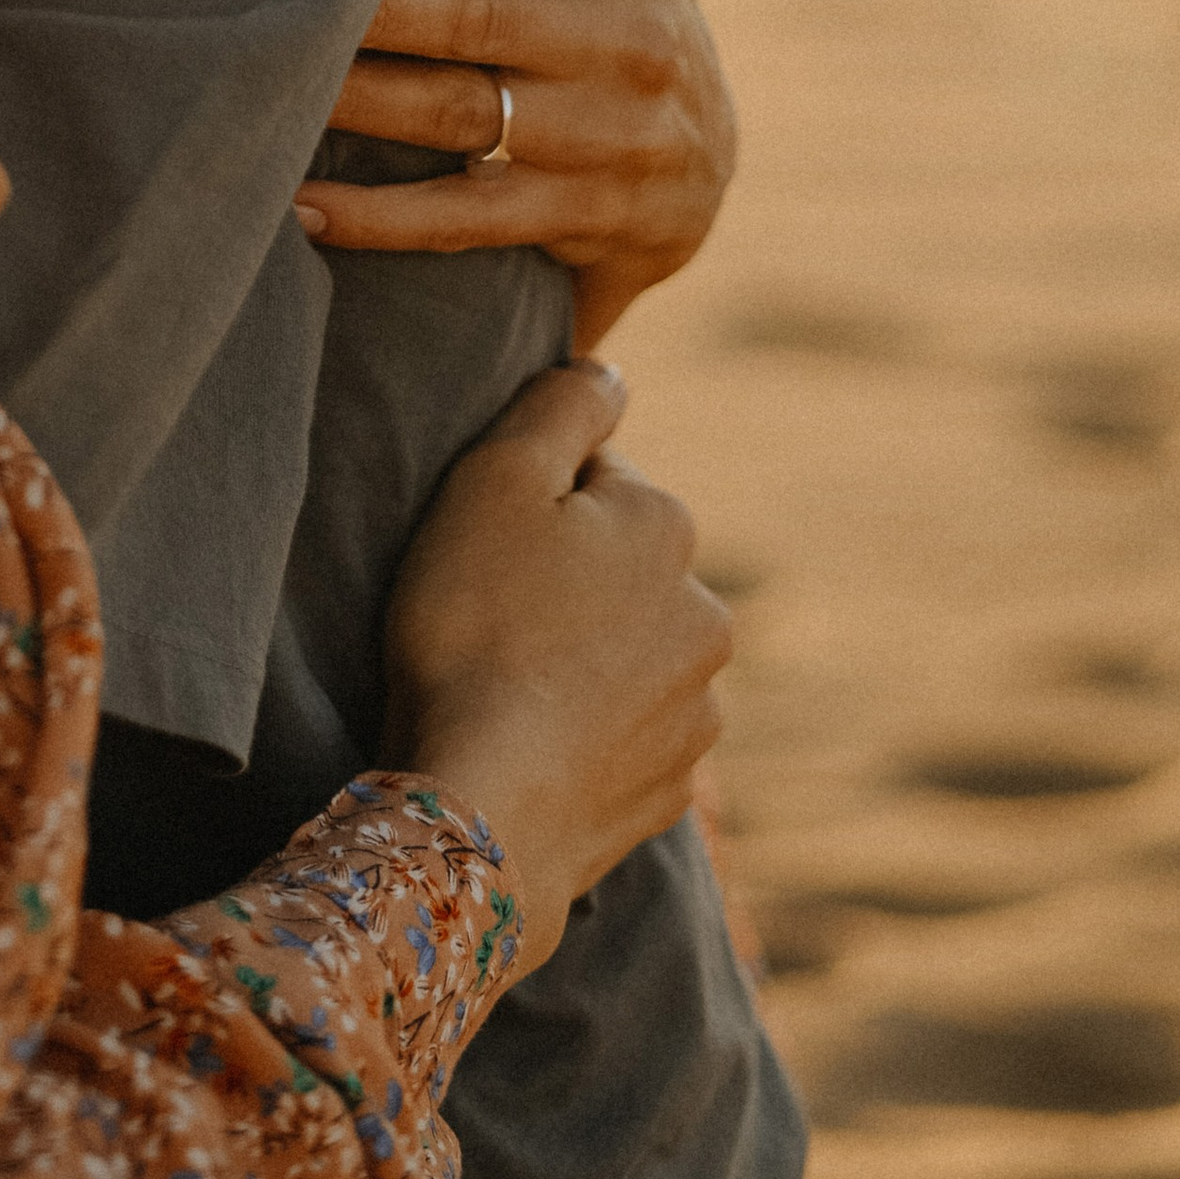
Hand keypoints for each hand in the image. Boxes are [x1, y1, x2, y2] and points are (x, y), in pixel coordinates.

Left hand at [294, 0, 734, 349]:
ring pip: (457, 114)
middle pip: (476, 11)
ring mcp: (596, 135)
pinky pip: (463, 217)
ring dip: (355, 102)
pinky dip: (380, 217)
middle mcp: (617, 34)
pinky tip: (296, 202)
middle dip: (376, 4)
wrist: (702, 176)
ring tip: (255, 77)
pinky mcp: (571, 215)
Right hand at [382, 358, 730, 969]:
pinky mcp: (669, 793)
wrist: (481, 806)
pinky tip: (530, 740)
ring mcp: (696, 713)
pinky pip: (624, 736)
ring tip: (503, 682)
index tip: (482, 545)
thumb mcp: (496, 477)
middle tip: (485, 613)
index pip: (594, 478)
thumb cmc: (474, 626)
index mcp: (667, 525)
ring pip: (628, 653)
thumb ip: (563, 404)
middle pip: (618, 568)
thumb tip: (614, 371)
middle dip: (564, 581)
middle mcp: (705, 614)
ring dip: (580, 657)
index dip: (527, 502)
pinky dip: (586, 732)